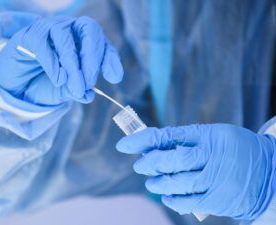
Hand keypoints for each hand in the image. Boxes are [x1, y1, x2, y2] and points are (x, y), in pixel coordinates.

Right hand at [0, 16, 122, 106]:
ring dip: (72, 63)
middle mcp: (69, 29)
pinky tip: (58, 79)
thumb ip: (76, 91)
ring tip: (74, 86)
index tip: (114, 77)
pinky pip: (42, 42)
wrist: (17, 86)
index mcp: (83, 40)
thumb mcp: (65, 91)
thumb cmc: (45, 83)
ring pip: (65, 36)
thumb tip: (88, 95)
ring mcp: (49, 29)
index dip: (109, 58)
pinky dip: (52, 62)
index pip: (101, 42)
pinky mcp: (29, 35)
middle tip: (90, 82)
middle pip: (88, 28)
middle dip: (92, 56)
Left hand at [116, 124, 275, 219]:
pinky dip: (172, 200)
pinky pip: (188, 202)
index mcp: (209, 135)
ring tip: (151, 183)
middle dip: (149, 164)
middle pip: (171, 160)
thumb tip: (151, 146)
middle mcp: (213, 156)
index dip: (142, 141)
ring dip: (158, 183)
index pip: (168, 136)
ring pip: (177, 183)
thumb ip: (185, 140)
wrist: (269, 173)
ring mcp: (216, 179)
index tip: (124, 145)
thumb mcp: (214, 136)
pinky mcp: (218, 199)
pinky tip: (166, 196)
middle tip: (140, 166)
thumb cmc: (233, 150)